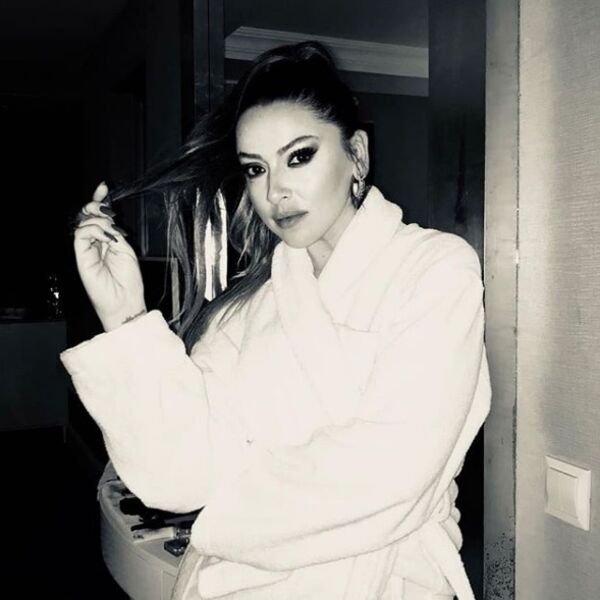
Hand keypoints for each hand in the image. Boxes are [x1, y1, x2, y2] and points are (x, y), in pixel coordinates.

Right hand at [73, 182, 146, 331]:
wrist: (125, 301)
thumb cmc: (128, 280)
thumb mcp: (126, 249)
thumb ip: (114, 232)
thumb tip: (107, 218)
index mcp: (106, 239)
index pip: (98, 216)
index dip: (99, 200)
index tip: (103, 186)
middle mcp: (94, 243)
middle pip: (87, 215)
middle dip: (95, 205)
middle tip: (107, 208)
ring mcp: (86, 250)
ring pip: (83, 222)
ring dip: (99, 221)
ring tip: (113, 233)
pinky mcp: (81, 257)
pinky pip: (81, 235)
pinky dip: (95, 231)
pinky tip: (108, 238)